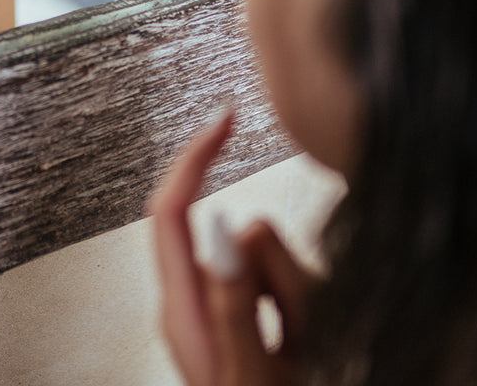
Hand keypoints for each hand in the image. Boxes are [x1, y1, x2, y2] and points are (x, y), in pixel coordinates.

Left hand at [149, 111, 312, 385]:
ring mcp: (227, 312)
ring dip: (302, 296)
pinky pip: (290, 289)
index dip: (194, 157)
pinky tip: (305, 348)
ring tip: (304, 350)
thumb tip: (225, 224)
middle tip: (298, 330)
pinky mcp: (253, 321)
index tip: (225, 116)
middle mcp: (196, 300)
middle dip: (282, 267)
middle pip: (241, 237)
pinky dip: (307, 309)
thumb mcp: (253, 374)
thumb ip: (238, 300)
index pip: (170, 210)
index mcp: (180, 307)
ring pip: (273, 262)